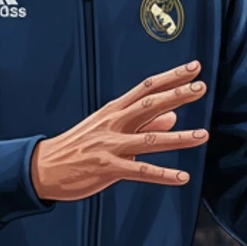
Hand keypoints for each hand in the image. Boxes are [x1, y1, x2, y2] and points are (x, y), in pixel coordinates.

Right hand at [30, 63, 209, 201]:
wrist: (43, 167)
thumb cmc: (80, 146)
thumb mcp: (110, 129)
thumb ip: (145, 125)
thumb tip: (173, 117)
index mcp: (115, 110)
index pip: (148, 88)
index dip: (172, 77)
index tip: (194, 68)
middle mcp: (114, 123)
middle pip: (150, 105)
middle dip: (177, 95)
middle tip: (201, 87)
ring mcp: (111, 146)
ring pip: (150, 140)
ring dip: (178, 138)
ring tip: (203, 135)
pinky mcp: (108, 169)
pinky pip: (141, 172)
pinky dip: (164, 175)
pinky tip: (183, 177)